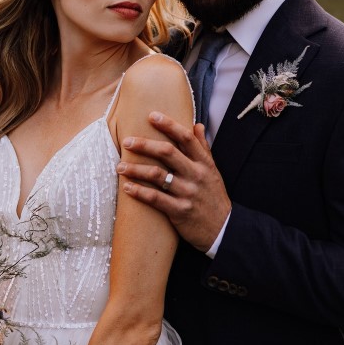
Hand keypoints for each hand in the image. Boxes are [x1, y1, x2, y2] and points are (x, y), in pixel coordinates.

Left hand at [117, 113, 230, 252]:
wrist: (223, 229)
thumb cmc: (213, 197)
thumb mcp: (212, 171)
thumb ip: (203, 148)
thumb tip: (197, 125)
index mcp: (204, 163)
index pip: (186, 138)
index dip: (169, 125)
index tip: (151, 115)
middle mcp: (196, 175)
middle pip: (168, 153)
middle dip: (145, 145)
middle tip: (127, 141)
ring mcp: (188, 193)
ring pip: (158, 175)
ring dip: (136, 169)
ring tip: (120, 166)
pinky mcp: (180, 211)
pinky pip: (156, 198)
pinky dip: (139, 192)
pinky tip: (127, 188)